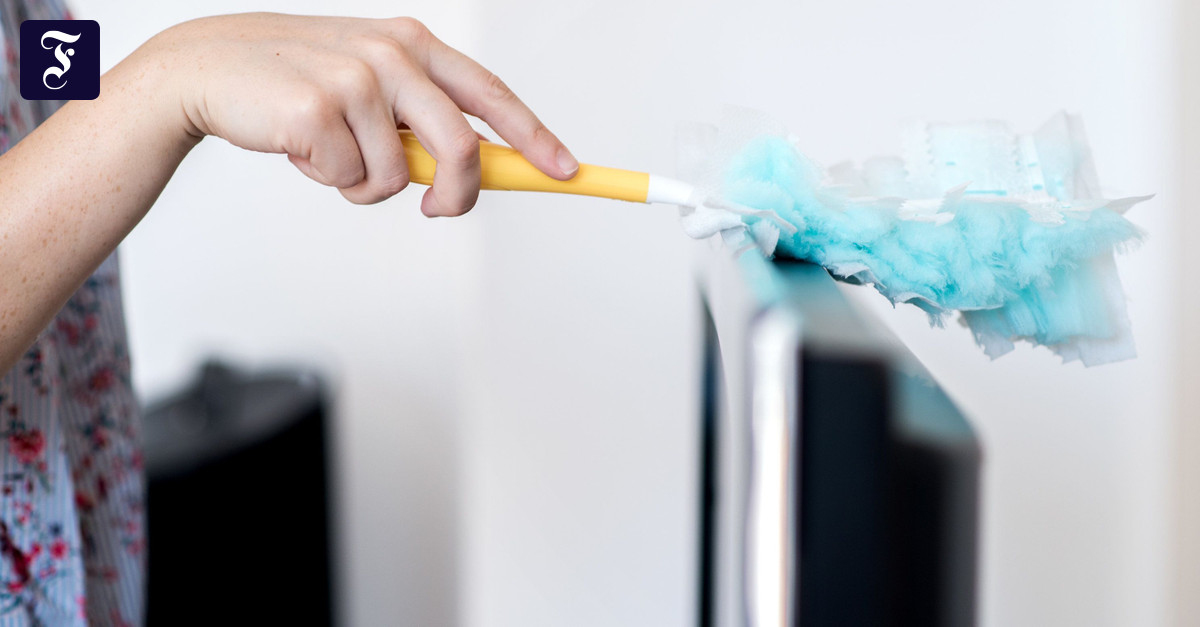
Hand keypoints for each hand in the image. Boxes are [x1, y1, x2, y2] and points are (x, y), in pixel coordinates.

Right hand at [143, 12, 577, 214]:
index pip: (491, 95)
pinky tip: (301, 149)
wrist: (207, 69)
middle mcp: (393, 54)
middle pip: (462, 148)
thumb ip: (419, 120)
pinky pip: (351, 182)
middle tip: (437, 211)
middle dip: (458, 196)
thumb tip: (473, 176)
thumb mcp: (369, 88)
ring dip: (365, 186)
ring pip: (397, 180)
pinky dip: (330, 181)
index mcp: (413, 44)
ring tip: (330, 154)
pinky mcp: (318, 111)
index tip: (567, 171)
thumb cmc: (297, 85)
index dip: (534, 137)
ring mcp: (356, 80)